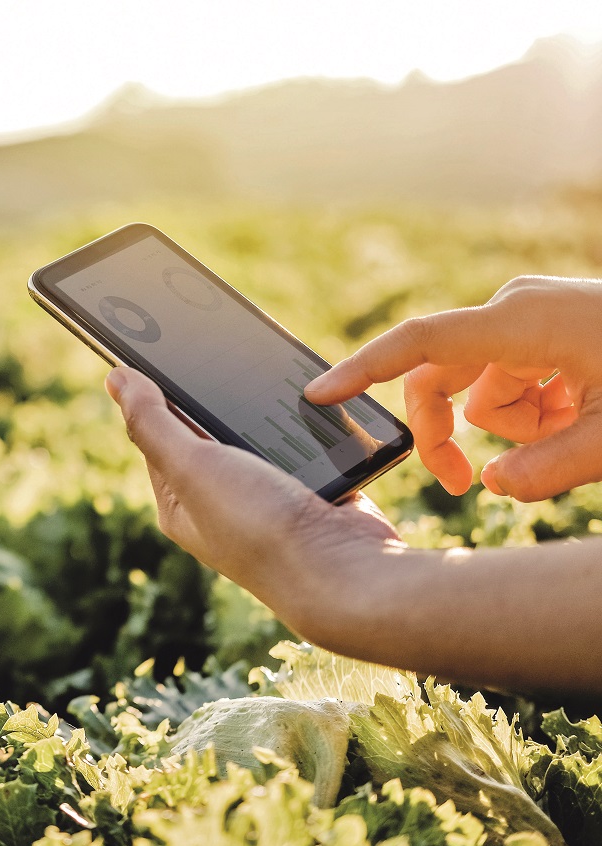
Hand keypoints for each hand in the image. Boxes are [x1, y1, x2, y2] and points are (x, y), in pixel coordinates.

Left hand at [106, 366, 401, 630]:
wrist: (346, 572)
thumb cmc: (260, 527)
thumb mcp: (192, 466)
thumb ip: (153, 422)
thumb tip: (115, 379)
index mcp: (179, 503)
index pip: (157, 436)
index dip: (157, 393)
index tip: (162, 347)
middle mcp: (219, 504)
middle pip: (209, 432)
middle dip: (215, 397)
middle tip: (217, 351)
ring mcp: (268, 499)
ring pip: (258, 435)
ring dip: (263, 411)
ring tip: (262, 372)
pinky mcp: (310, 491)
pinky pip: (301, 444)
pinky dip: (303, 425)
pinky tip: (307, 400)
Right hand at [305, 276, 601, 501]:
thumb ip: (544, 473)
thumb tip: (491, 485)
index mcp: (522, 323)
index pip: (420, 345)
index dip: (362, 372)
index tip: (317, 395)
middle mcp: (517, 309)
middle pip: (442, 379)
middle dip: (452, 434)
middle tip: (466, 488)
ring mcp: (534, 316)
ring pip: (484, 390)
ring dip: (517, 427)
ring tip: (580, 433)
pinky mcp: (549, 328)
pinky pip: (516, 381)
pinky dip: (539, 412)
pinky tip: (585, 414)